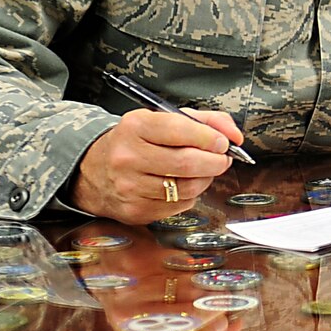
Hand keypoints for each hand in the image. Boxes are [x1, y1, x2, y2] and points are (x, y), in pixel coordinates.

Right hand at [69, 108, 240, 223]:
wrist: (95, 171)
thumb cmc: (138, 142)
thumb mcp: (165, 119)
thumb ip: (206, 121)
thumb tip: (235, 136)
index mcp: (135, 126)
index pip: (180, 130)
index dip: (209, 137)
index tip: (222, 142)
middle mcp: (127, 157)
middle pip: (187, 163)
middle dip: (215, 161)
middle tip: (221, 158)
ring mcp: (129, 187)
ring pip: (187, 187)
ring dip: (205, 179)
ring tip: (202, 170)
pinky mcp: (135, 210)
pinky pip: (179, 205)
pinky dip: (189, 195)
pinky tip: (181, 185)